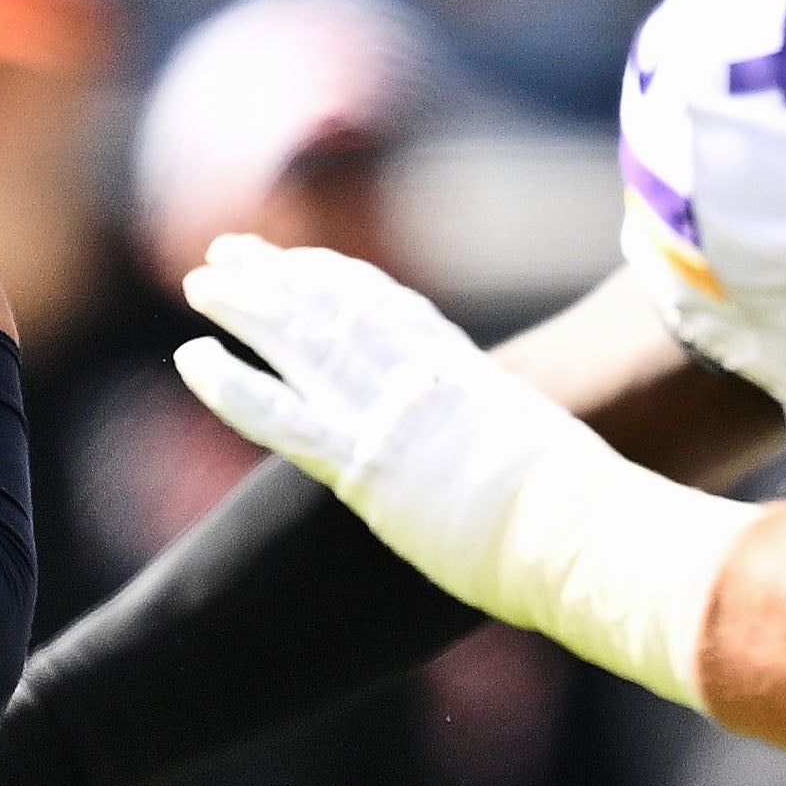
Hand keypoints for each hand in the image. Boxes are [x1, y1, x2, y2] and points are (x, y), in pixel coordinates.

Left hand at [172, 234, 601, 623]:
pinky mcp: (362, 465)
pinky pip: (278, 415)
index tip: (305, 261)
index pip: (392, 308)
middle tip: (229, 252)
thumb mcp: (559, 463)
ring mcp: (388, 416)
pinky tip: (190, 357)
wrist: (592, 532)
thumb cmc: (595, 518)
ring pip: (298, 340)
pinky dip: (229, 383)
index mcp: (469, 373)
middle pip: (334, 307)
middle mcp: (421, 379)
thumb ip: (524, 452)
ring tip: (198, 282)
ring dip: (243, 306)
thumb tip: (542, 470)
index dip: (340, 279)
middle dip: (278, 275)